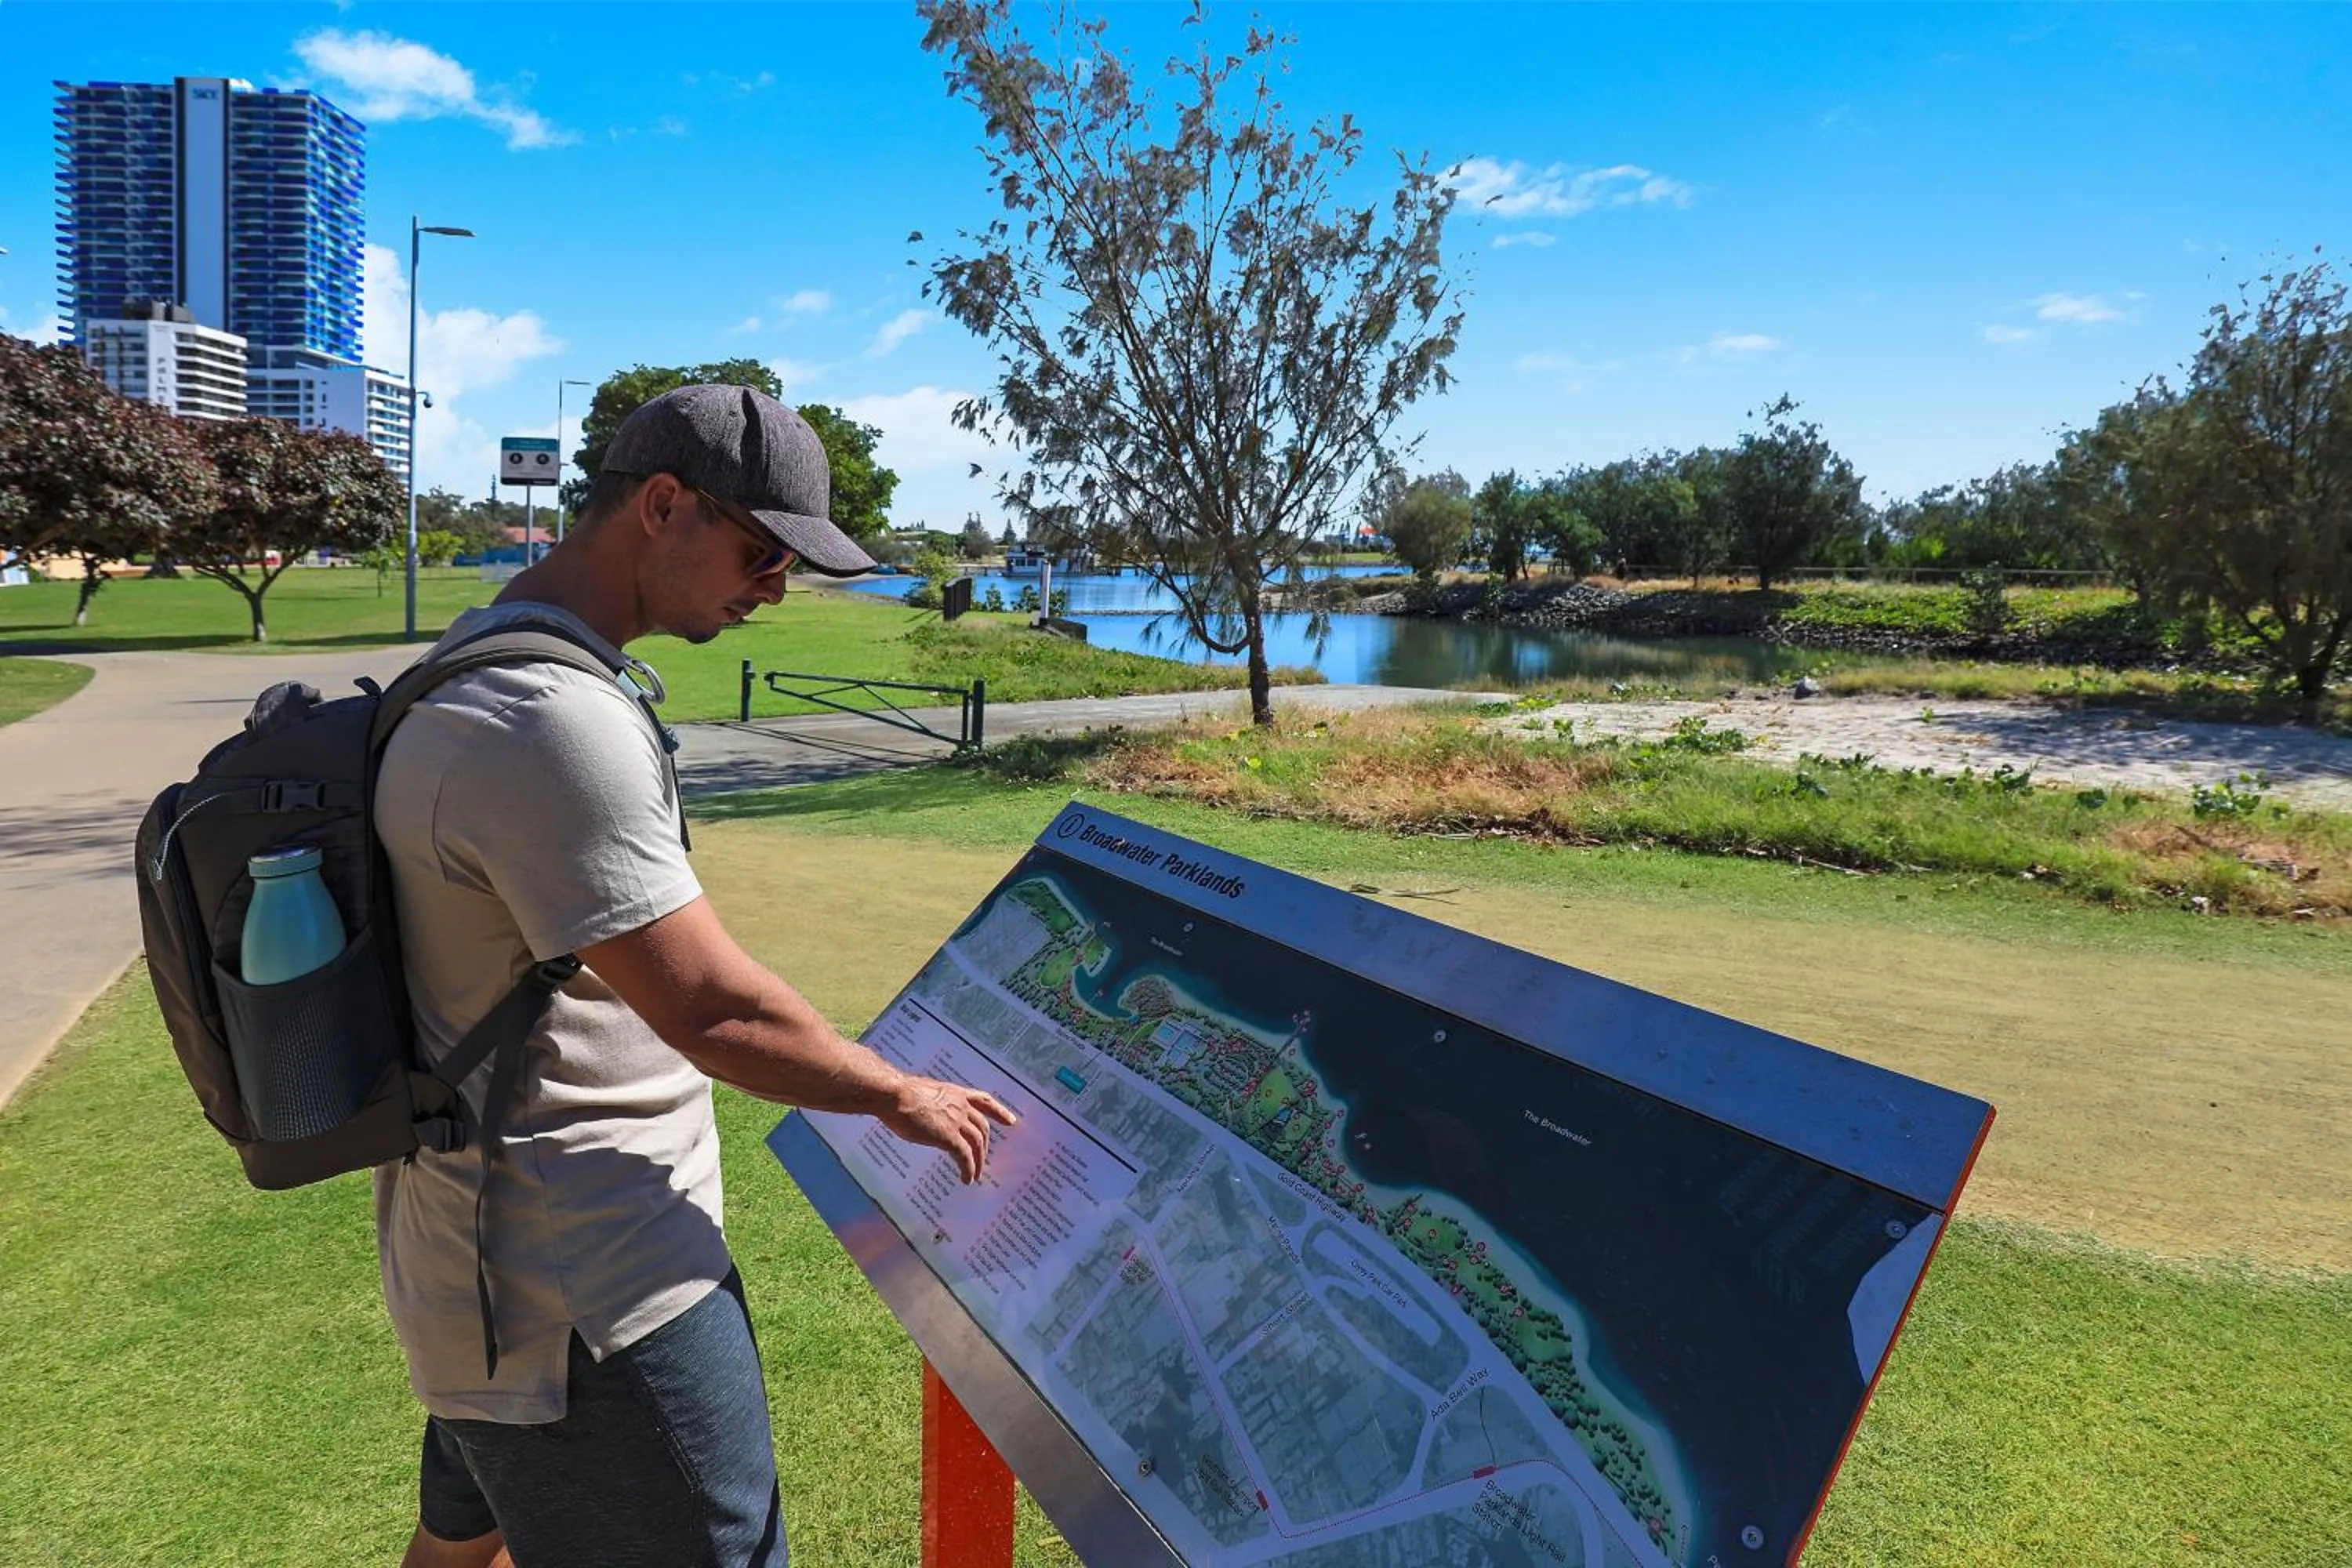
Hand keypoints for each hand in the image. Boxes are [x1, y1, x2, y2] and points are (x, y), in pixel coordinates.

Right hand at [879, 1075, 1018, 1182]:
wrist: (894, 1094)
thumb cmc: (900, 1092)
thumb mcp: (924, 1093)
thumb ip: (933, 1103)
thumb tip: (927, 1112)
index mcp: (955, 1093)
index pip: (984, 1101)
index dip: (999, 1111)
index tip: (1011, 1121)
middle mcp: (960, 1105)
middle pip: (982, 1127)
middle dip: (985, 1145)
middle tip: (983, 1158)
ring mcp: (956, 1121)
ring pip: (977, 1144)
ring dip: (978, 1161)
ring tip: (976, 1175)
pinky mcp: (948, 1136)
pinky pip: (964, 1156)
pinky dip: (968, 1168)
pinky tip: (967, 1178)